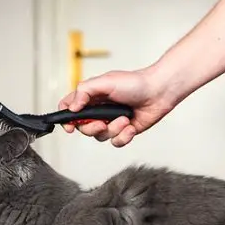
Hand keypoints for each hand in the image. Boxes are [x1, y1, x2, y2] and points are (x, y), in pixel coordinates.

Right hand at [57, 68, 174, 146]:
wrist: (159, 92)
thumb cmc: (134, 83)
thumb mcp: (105, 82)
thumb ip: (84, 92)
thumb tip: (71, 107)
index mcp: (91, 97)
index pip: (70, 108)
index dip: (66, 119)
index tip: (69, 126)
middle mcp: (99, 110)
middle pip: (83, 128)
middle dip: (92, 128)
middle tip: (102, 122)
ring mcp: (111, 122)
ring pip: (100, 137)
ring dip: (113, 130)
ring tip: (124, 119)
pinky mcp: (124, 131)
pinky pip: (116, 142)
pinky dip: (124, 136)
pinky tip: (131, 126)